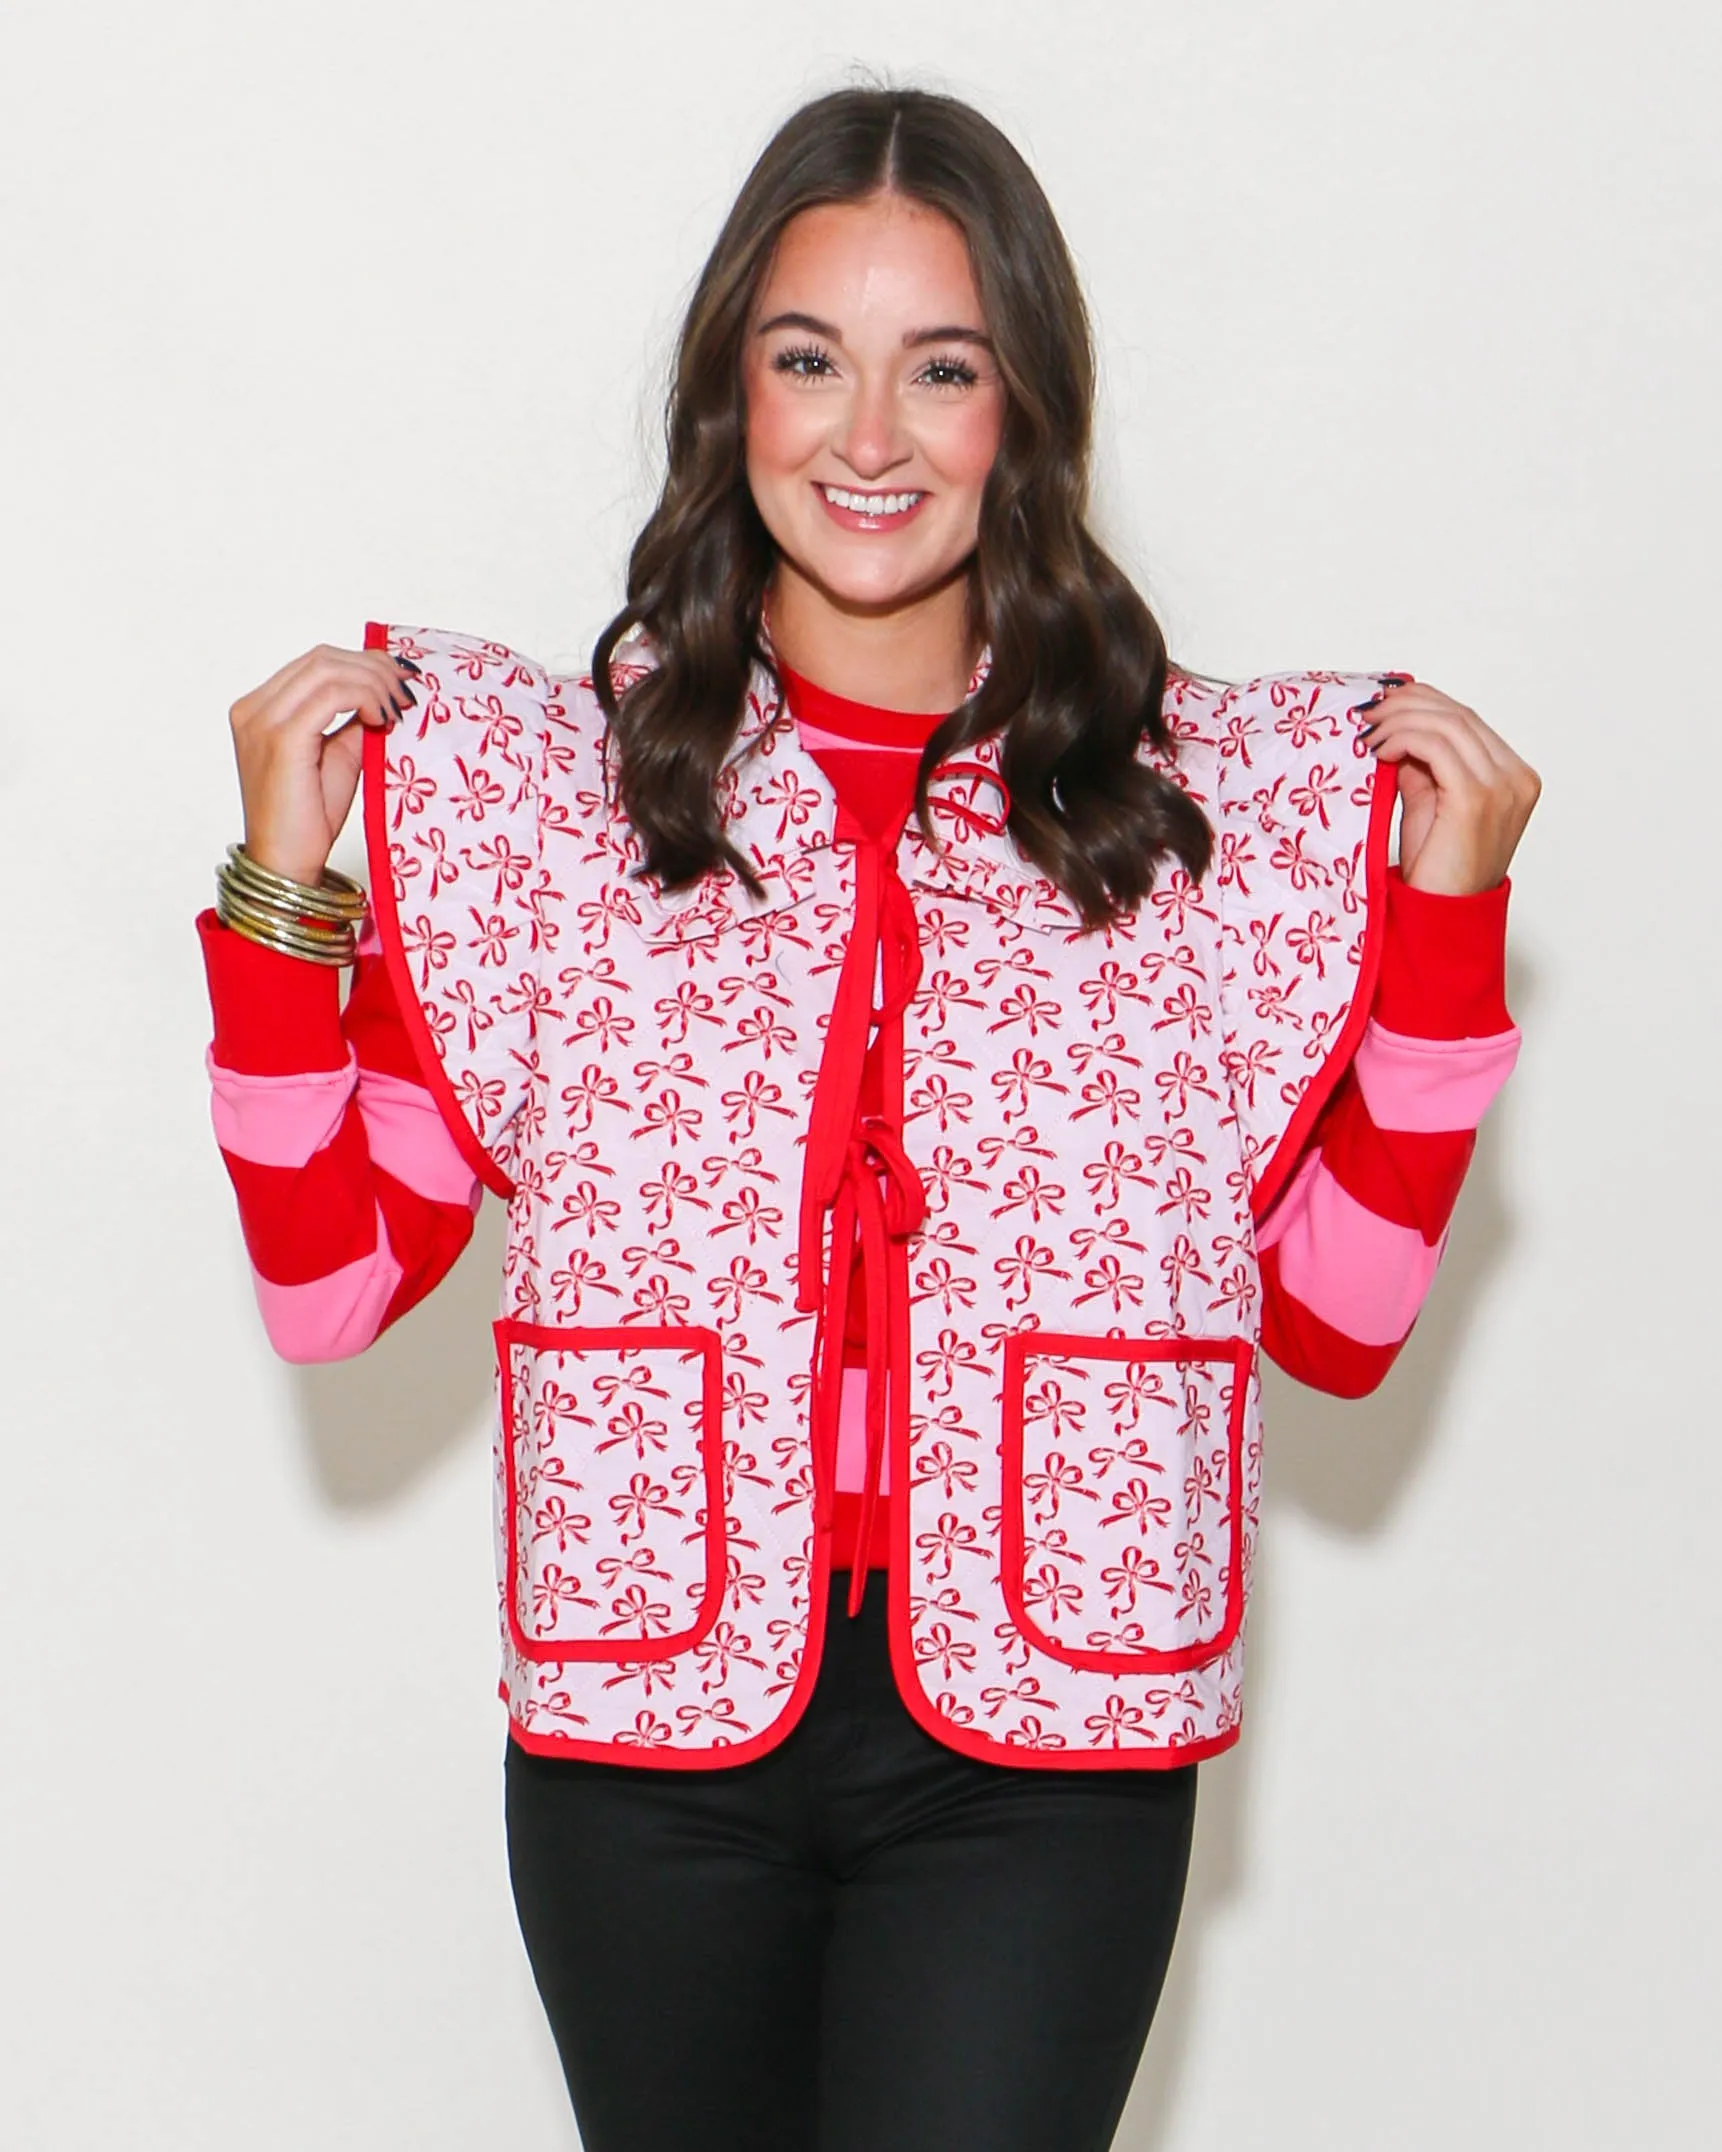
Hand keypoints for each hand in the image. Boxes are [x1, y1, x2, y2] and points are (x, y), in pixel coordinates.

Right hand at [228, 645, 415, 885]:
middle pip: (322, 659)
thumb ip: (354, 721)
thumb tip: (388, 692)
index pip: (316, 663)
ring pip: (328, 670)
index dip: (364, 663)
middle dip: (374, 668)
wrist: (287, 862)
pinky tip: (383, 720)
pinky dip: (365, 698)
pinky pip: (331, 695)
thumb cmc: (309, 817)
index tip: (401, 681)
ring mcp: (262, 721)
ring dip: (374, 682)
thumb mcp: (339, 756)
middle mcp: (253, 709)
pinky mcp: (281, 738)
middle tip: (408, 692)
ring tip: (399, 708)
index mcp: (260, 709)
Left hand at [1362, 681, 1539, 895]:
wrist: (1441, 915)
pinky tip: (1380, 751)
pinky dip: (1403, 738)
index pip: (1467, 720)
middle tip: (1368, 711)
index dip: (1423, 703)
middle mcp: (1516, 778)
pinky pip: (1436, 747)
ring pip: (1448, 725)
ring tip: (1367, 732)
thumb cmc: (1435, 870)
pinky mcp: (1477, 798)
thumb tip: (1398, 730)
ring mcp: (1502, 787)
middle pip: (1459, 716)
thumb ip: (1422, 765)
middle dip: (1407, 705)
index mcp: (1514, 777)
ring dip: (1399, 721)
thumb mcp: (1428, 803)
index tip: (1384, 702)